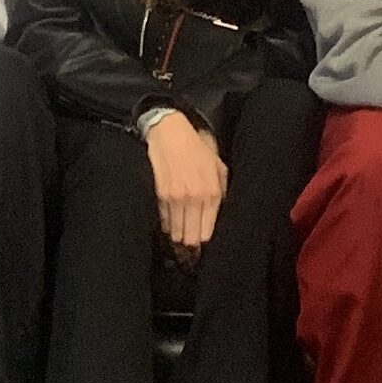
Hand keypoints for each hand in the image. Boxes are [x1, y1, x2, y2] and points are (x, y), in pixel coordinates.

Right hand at [145, 111, 227, 254]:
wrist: (170, 132)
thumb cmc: (197, 149)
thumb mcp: (219, 167)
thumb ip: (222, 193)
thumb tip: (219, 215)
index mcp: (212, 193)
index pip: (207, 232)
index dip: (204, 243)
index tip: (202, 248)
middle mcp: (195, 198)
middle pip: (191, 238)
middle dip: (190, 246)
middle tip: (189, 250)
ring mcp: (176, 198)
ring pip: (175, 233)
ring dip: (177, 238)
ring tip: (179, 241)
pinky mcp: (160, 195)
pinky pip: (163, 221)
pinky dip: (166, 226)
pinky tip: (169, 225)